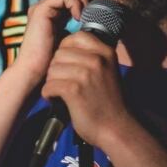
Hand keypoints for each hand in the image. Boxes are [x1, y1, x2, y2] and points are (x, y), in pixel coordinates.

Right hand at [13, 0, 87, 83]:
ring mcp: (41, 6)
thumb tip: (94, 23)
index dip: (83, 0)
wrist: (34, 71)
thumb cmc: (51, 61)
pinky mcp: (41, 10)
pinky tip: (78, 18)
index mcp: (50, 13)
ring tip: (84, 16)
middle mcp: (44, 6)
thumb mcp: (69, 40)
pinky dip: (75, 4)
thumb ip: (76, 28)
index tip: (92, 15)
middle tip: (90, 13)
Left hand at [41, 30, 132, 147]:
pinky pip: (49, 85)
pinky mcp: (75, 90)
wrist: (117, 129)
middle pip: (60, 53)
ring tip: (59, 92)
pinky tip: (55, 100)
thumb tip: (67, 47)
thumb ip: (93, 57)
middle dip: (56, 68)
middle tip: (61, 81)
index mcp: (106, 52)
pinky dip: (48, 94)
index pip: (76, 37)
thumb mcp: (108, 71)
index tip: (67, 64)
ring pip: (52, 69)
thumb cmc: (109, 102)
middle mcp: (97, 60)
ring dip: (51, 82)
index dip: (66, 49)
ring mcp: (86, 74)